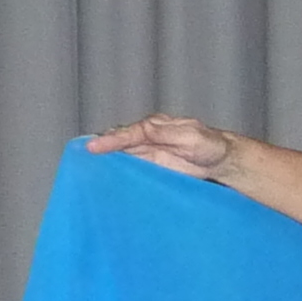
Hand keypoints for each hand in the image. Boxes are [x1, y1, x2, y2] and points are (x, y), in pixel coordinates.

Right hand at [89, 113, 234, 179]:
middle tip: (80, 155)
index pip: (128, 132)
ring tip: (85, 166)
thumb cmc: (209, 145)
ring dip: (105, 158)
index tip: (93, 146)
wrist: (221, 160)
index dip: (110, 140)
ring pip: (121, 153)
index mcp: (155, 126)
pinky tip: (105, 175)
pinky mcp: (151, 165)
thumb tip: (145, 128)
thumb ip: (167, 133)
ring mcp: (147, 151)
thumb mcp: (191, 136)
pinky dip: (117, 168)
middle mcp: (147, 136)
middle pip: (119, 141)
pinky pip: (130, 165)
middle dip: (100, 146)